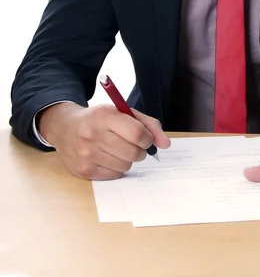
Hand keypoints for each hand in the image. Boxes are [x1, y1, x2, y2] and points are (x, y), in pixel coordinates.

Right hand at [37, 102, 170, 179]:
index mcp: (104, 116)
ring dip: (127, 160)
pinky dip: (116, 168)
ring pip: (125, 166)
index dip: (148, 138)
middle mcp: (93, 135)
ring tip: (117, 149)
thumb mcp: (122, 112)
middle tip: (133, 145)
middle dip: (139, 151)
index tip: (146, 138)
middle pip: (133, 153)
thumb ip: (148, 124)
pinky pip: (114, 175)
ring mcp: (86, 154)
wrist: (65, 127)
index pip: (137, 133)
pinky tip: (107, 157)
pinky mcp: (83, 170)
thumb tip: (165, 144)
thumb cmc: (99, 119)